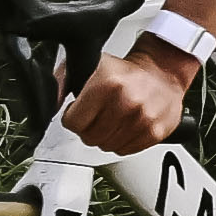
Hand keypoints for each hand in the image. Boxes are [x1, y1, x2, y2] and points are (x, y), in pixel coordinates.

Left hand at [65, 39, 201, 156]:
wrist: (163, 71)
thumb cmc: (128, 71)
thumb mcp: (93, 66)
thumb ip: (64, 80)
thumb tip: (51, 100)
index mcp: (108, 84)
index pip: (73, 123)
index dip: (74, 117)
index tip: (81, 111)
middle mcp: (127, 102)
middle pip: (89, 137)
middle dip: (90, 128)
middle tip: (99, 115)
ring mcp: (142, 119)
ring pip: (106, 146)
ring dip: (106, 136)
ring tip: (114, 119)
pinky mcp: (155, 132)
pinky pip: (125, 150)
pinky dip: (123, 141)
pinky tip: (127, 125)